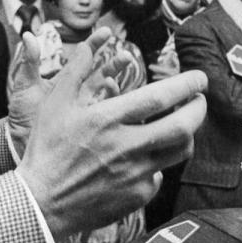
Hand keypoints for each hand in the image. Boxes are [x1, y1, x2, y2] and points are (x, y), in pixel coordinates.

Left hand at [8, 28, 121, 156]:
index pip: (83, 58)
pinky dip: (111, 102)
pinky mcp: (87, 125)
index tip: (106, 33)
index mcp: (65, 80)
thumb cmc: (21, 116)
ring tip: (122, 76)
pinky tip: (111, 93)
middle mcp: (77, 93)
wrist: (19, 145)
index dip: (95, 44)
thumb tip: (27, 34)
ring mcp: (84, 109)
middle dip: (115, 63)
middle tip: (125, 55)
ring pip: (107, 93)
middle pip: (101, 74)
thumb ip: (30, 61)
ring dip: (117, 81)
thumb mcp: (24, 86)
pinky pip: (105, 113)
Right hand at [16, 48, 207, 239]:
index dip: (187, 85)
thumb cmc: (46, 148)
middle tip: (200, 99)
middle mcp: (125, 147)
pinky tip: (149, 157)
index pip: (160, 97)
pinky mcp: (136, 196)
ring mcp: (133, 174)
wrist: (41, 201)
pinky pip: (160, 176)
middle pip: (182, 127)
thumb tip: (94, 40)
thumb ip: (77, 69)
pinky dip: (160, 163)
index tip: (199, 78)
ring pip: (179, 152)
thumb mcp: (54, 102)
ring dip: (187, 134)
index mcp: (107, 119)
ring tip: (182, 124)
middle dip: (199, 108)